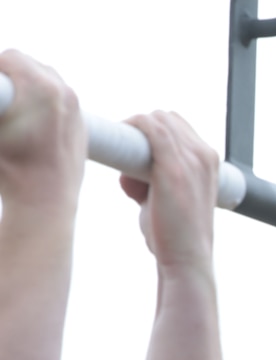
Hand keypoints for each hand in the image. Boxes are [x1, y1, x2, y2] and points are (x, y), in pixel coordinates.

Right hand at [0, 49, 84, 206]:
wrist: (45, 200)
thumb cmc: (9, 167)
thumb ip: (0, 99)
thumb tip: (4, 102)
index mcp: (41, 87)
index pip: (11, 57)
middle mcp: (65, 93)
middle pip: (31, 64)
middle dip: (12, 74)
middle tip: (1, 96)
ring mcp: (77, 109)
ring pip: (48, 80)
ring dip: (28, 85)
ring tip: (14, 107)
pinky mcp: (82, 124)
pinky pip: (60, 99)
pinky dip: (44, 100)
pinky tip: (29, 119)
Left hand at [118, 111, 217, 271]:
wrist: (185, 259)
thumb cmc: (174, 235)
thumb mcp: (171, 200)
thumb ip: (154, 181)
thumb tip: (129, 175)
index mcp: (209, 162)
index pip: (179, 126)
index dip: (154, 134)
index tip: (136, 154)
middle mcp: (204, 156)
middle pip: (165, 118)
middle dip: (142, 132)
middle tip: (127, 160)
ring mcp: (191, 160)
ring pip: (155, 120)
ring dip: (134, 133)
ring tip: (125, 165)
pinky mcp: (173, 167)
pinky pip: (149, 127)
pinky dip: (131, 128)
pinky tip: (120, 148)